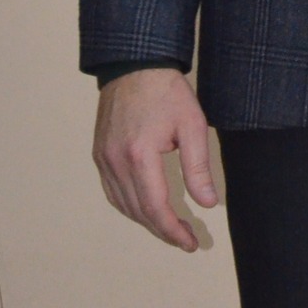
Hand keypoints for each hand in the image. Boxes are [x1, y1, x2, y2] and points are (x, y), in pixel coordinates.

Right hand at [93, 68, 218, 249]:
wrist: (135, 64)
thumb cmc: (166, 91)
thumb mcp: (192, 125)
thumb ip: (198, 167)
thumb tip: (208, 203)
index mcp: (139, 155)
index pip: (155, 207)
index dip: (172, 231)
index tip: (190, 243)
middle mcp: (115, 161)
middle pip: (138, 211)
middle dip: (162, 230)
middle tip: (185, 239)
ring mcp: (103, 158)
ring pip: (122, 205)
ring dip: (145, 221)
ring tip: (169, 227)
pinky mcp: (99, 153)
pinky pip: (112, 191)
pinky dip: (129, 206)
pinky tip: (145, 208)